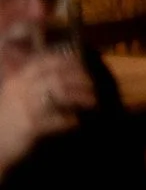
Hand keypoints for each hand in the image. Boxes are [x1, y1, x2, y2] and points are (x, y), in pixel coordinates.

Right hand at [0, 51, 94, 167]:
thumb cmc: (6, 122)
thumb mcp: (14, 98)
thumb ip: (32, 84)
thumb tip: (64, 73)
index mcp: (16, 81)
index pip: (45, 62)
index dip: (67, 62)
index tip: (82, 66)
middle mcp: (20, 90)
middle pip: (57, 77)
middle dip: (80, 79)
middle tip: (92, 87)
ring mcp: (24, 108)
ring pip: (61, 95)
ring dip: (81, 97)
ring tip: (92, 102)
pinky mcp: (30, 127)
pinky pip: (58, 119)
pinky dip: (70, 120)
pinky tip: (76, 122)